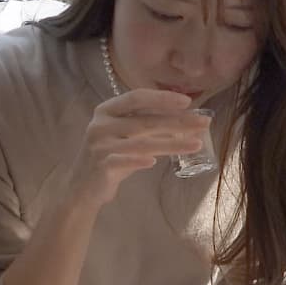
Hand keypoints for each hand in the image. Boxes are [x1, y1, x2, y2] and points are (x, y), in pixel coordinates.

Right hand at [65, 89, 210, 209]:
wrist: (83, 187)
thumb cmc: (111, 157)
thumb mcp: (127, 137)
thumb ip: (150, 127)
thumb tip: (188, 121)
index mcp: (106, 110)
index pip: (137, 97)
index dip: (162, 98)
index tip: (187, 101)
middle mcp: (101, 124)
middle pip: (145, 120)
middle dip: (177, 121)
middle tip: (203, 123)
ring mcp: (100, 145)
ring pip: (142, 143)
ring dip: (172, 143)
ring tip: (196, 144)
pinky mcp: (100, 166)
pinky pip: (123, 161)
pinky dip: (138, 161)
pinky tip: (154, 162)